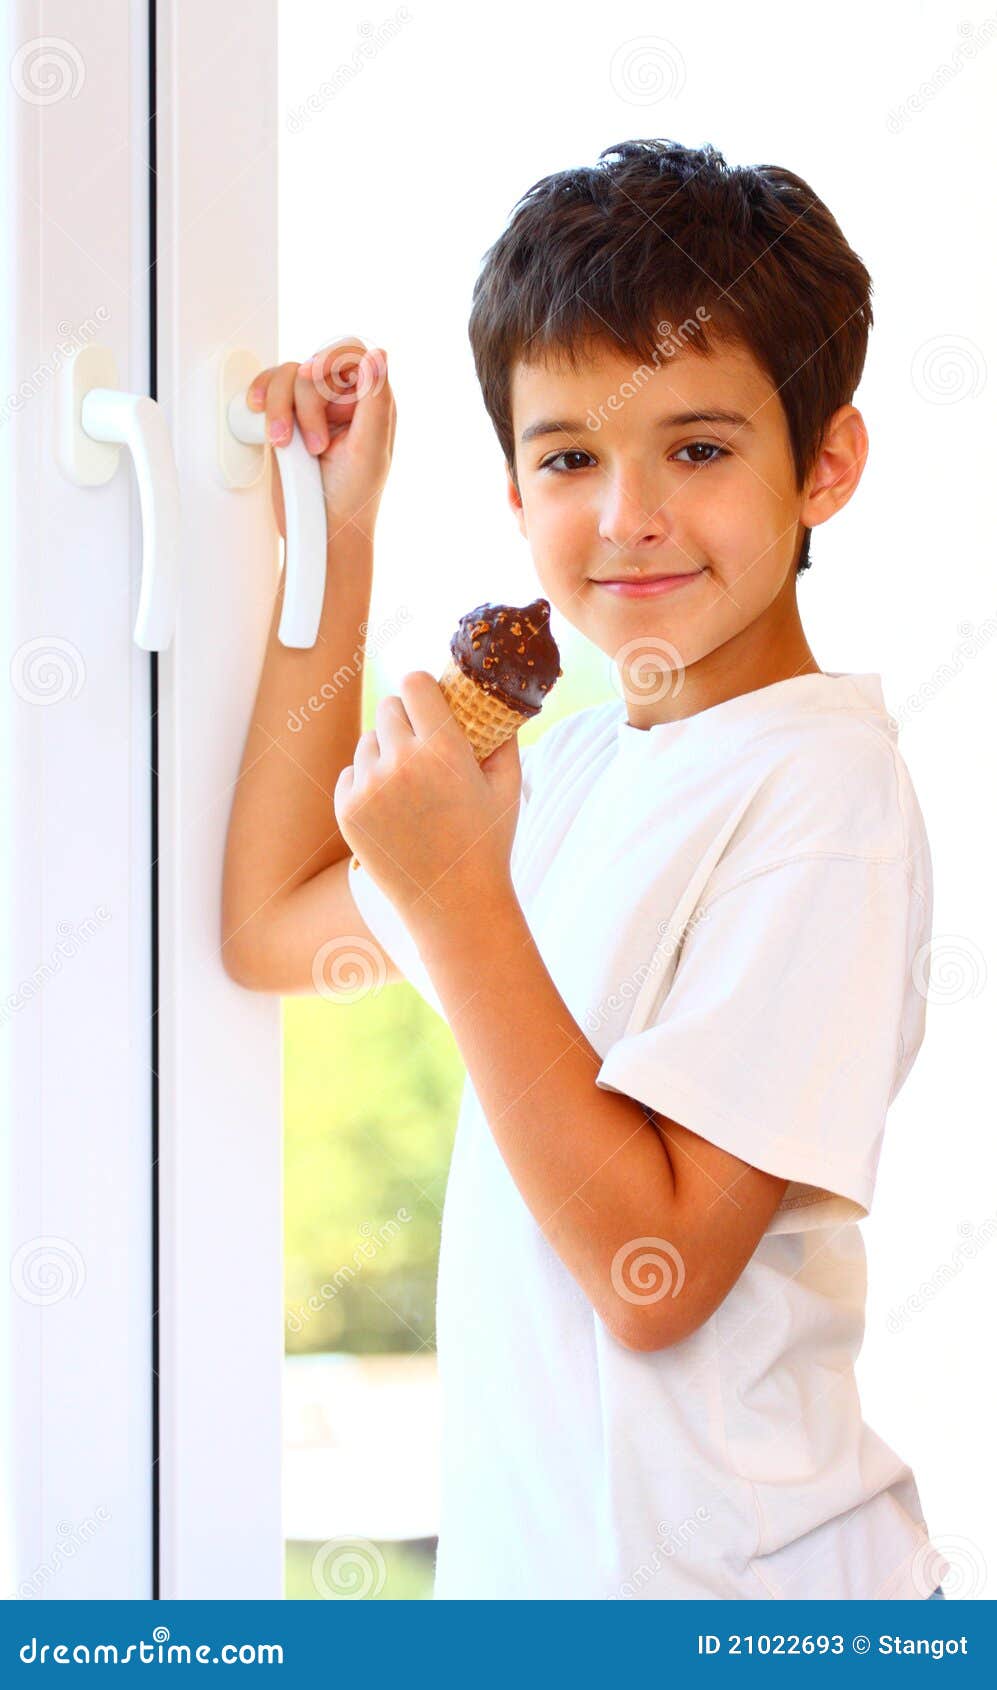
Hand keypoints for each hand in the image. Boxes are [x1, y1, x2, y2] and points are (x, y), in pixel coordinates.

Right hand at [245, 339, 395, 544]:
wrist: (320, 533)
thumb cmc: (351, 499)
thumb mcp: (369, 450)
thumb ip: (375, 401)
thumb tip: (379, 355)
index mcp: (371, 402)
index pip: (351, 353)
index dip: (329, 357)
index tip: (311, 376)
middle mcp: (342, 400)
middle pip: (313, 364)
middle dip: (304, 402)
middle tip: (314, 445)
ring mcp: (312, 409)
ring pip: (286, 377)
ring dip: (280, 410)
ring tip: (285, 446)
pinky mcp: (286, 420)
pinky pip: (268, 392)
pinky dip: (261, 403)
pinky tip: (263, 421)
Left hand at [334, 672, 523, 937]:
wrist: (453, 906)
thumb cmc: (486, 844)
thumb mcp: (508, 788)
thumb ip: (502, 738)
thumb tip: (496, 704)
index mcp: (443, 750)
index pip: (414, 684)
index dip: (422, 687)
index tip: (428, 697)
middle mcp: (401, 763)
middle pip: (389, 708)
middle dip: (406, 718)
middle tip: (421, 740)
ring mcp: (369, 788)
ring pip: (369, 741)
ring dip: (386, 750)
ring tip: (410, 782)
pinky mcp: (347, 811)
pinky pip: (351, 773)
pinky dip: (367, 782)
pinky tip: (392, 806)